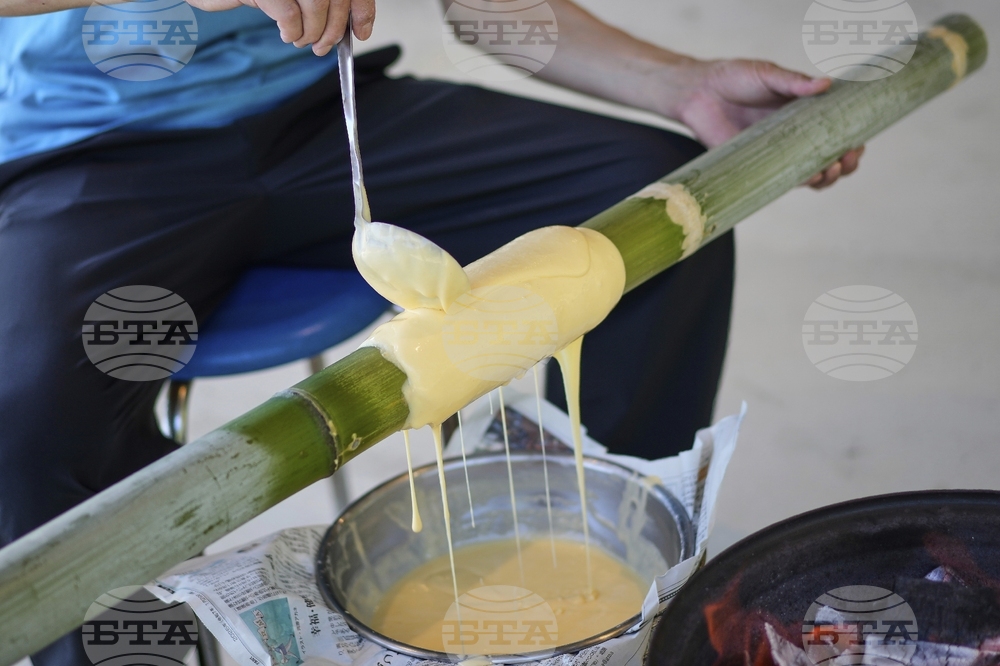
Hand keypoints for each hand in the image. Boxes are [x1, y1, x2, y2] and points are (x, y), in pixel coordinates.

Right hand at [186, 0, 374, 55]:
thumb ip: (319, 5)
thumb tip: (349, 27)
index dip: (362, 10)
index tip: (360, 33)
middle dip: (334, 30)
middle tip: (322, 47)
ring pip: (316, 4)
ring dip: (312, 33)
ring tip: (299, 40)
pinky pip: (289, 13)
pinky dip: (292, 31)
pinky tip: (286, 34)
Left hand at [668, 59, 863, 188]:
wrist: (699, 93)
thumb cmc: (734, 78)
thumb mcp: (767, 74)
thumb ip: (793, 82)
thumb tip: (826, 84)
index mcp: (805, 112)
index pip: (839, 130)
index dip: (854, 141)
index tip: (860, 143)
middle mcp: (795, 135)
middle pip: (831, 157)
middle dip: (846, 163)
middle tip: (847, 158)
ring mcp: (778, 152)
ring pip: (811, 173)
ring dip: (827, 177)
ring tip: (829, 169)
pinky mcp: (757, 164)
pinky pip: (783, 180)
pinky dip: (799, 182)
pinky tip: (809, 179)